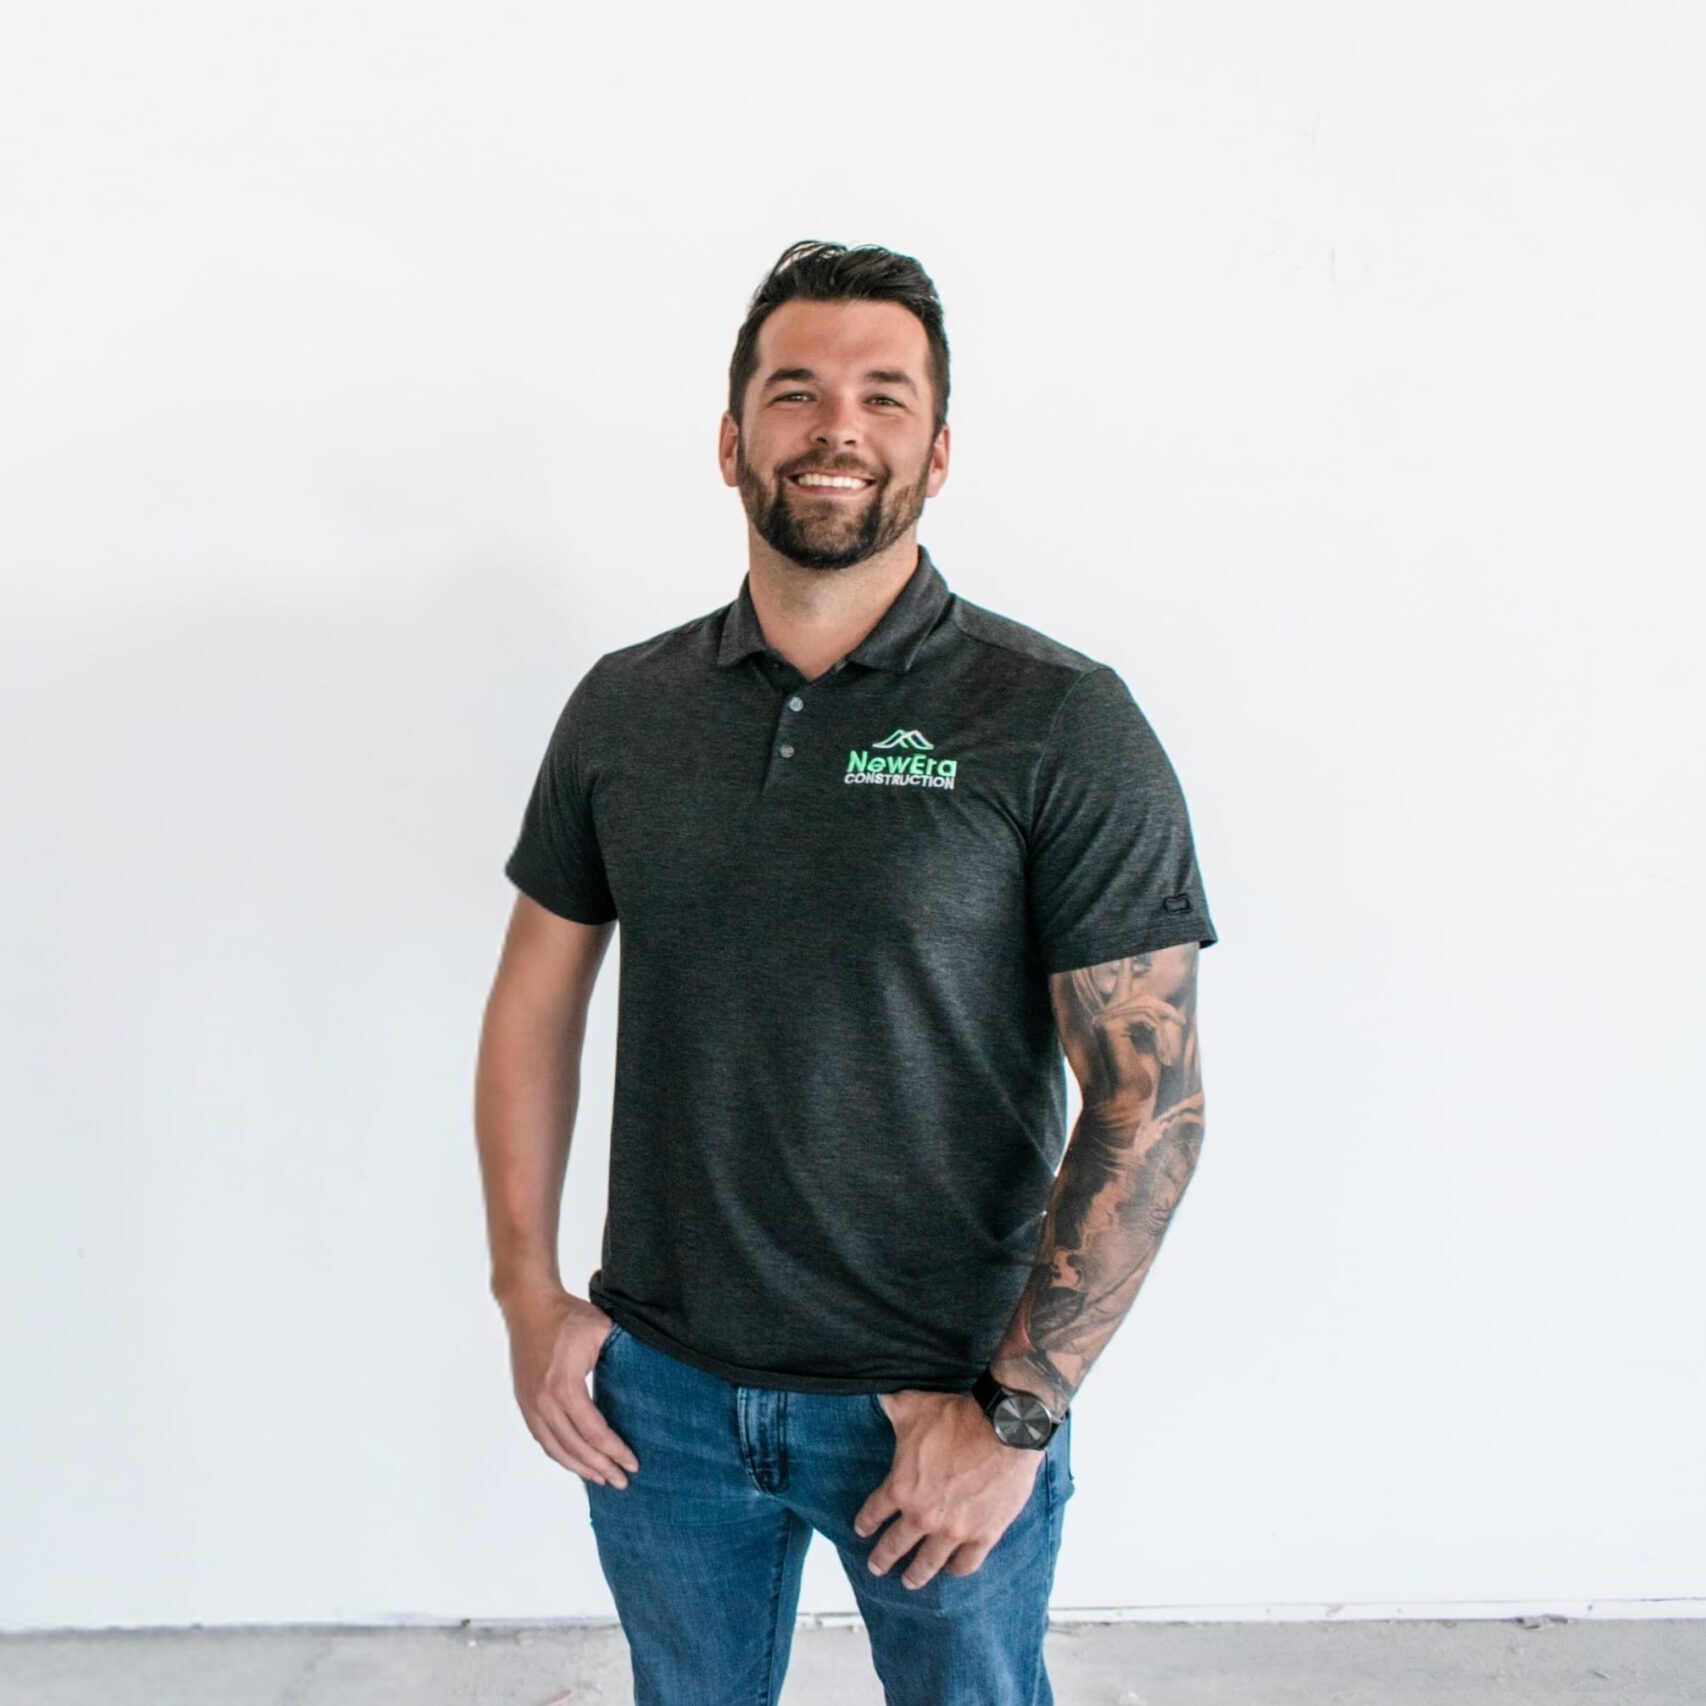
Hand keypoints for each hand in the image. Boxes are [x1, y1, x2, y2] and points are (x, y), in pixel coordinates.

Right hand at [499, 1285, 640, 1488]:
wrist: (528, 1305)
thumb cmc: (567, 1316)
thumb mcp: (601, 1330)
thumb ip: (621, 1356)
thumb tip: (645, 1381)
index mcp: (564, 1387)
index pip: (594, 1431)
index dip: (615, 1451)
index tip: (632, 1464)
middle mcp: (543, 1402)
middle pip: (575, 1447)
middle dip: (601, 1468)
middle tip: (622, 1481)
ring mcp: (530, 1404)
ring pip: (556, 1449)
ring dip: (579, 1467)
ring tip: (601, 1479)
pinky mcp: (524, 1403)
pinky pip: (543, 1438)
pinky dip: (560, 1455)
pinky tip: (575, 1462)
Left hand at [853, 1390, 1044, 1588]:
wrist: (1002, 1428)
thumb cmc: (958, 1417)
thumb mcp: (913, 1406)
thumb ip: (892, 1406)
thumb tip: (878, 1395)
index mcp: (901, 1487)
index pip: (874, 1512)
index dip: (865, 1522)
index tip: (862, 1530)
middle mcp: (922, 1515)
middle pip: (895, 1546)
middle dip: (882, 1559)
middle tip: (876, 1567)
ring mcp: (953, 1529)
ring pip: (928, 1564)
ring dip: (916, 1576)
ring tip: (910, 1582)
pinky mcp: (983, 1534)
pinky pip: (966, 1563)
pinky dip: (957, 1570)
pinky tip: (952, 1570)